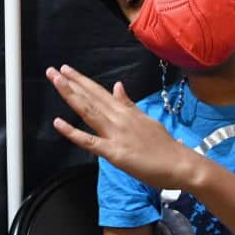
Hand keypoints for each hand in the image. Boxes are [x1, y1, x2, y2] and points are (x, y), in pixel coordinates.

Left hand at [46, 65, 200, 190]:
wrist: (181, 164)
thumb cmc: (165, 147)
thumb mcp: (147, 119)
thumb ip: (129, 104)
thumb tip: (117, 86)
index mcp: (126, 111)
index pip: (99, 92)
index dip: (82, 81)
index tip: (67, 70)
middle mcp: (119, 118)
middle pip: (91, 97)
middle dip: (71, 82)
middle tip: (52, 70)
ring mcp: (116, 134)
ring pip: (88, 111)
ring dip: (70, 95)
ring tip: (55, 81)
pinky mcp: (114, 152)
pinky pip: (90, 141)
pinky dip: (73, 133)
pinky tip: (58, 123)